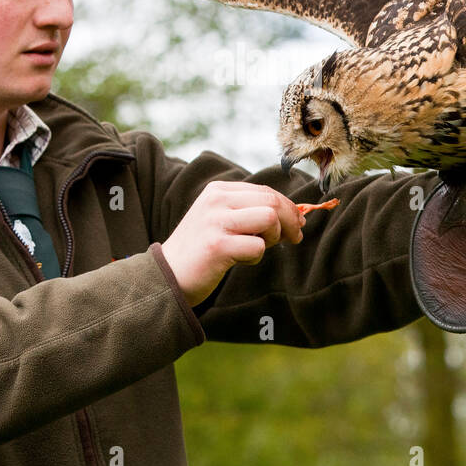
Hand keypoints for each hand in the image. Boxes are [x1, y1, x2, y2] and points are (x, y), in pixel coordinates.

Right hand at [162, 182, 304, 306]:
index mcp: (218, 190)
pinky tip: (239, 261)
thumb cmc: (201, 250)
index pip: (266, 190)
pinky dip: (255, 258)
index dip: (288, 207)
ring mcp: (215, 221)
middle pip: (272, 201)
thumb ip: (250, 212)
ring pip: (269, 218)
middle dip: (290, 221)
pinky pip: (257, 247)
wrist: (167, 275)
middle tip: (294, 238)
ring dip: (273, 237)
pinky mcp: (217, 246)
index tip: (298, 224)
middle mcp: (216, 200)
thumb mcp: (222, 220)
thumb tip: (296, 215)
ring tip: (257, 248)